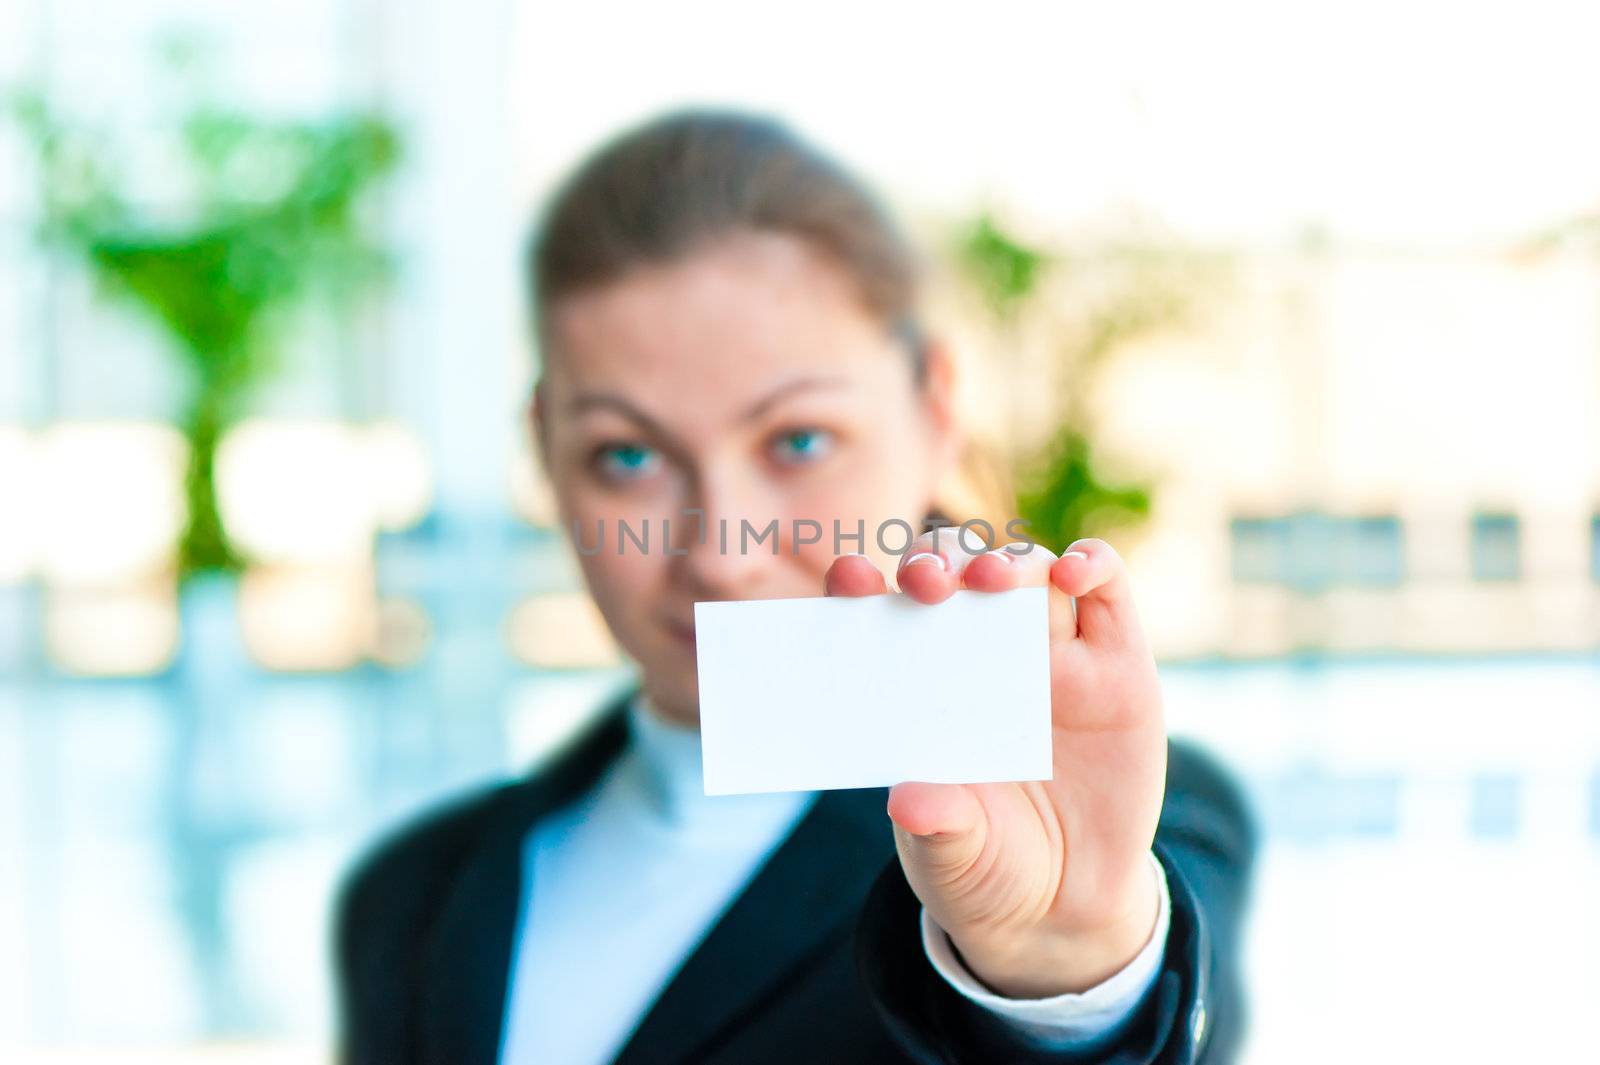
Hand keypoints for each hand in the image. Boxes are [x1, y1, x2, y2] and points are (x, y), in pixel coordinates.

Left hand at [824, 533, 1166, 997]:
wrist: (1066, 902)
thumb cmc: (985, 862)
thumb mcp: (953, 855)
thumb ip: (936, 826)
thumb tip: (909, 802)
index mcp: (921, 682)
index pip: (882, 611)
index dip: (861, 586)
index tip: (847, 583)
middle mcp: (981, 652)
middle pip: (956, 572)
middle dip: (935, 563)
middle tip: (924, 582)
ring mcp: (1053, 653)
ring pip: (1026, 570)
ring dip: (1004, 561)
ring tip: (991, 581)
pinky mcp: (1118, 664)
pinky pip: (1107, 590)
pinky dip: (1091, 563)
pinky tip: (1072, 572)